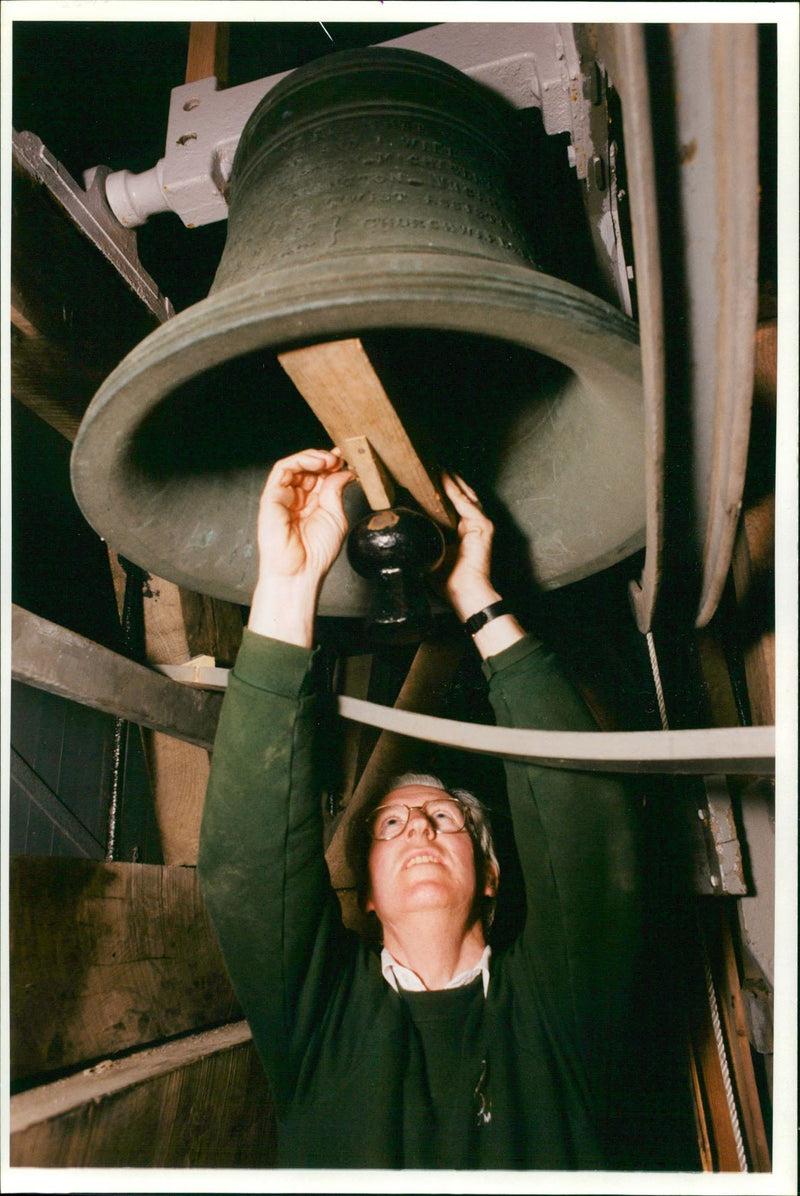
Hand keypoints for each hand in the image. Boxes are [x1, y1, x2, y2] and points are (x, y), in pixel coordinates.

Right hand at [249, 448, 352, 645]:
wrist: (301, 571)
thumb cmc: (317, 552)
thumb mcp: (336, 516)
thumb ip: (336, 491)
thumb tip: (343, 471)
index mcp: (313, 504)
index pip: (321, 476)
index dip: (333, 465)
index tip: (347, 459)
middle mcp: (297, 498)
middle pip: (309, 468)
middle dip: (326, 459)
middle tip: (341, 458)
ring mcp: (284, 496)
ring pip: (295, 465)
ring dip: (314, 457)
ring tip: (330, 460)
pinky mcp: (272, 496)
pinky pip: (282, 470)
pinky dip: (300, 461)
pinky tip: (317, 464)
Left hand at [439, 471, 524, 658]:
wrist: (463, 593)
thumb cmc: (447, 578)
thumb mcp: (429, 549)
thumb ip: (421, 535)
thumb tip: (401, 523)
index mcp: (463, 528)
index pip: (453, 502)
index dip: (441, 487)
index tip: (426, 475)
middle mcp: (474, 523)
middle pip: (461, 493)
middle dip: (447, 478)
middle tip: (431, 464)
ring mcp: (481, 523)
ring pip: (465, 494)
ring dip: (451, 479)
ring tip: (437, 466)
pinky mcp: (483, 526)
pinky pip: (466, 503)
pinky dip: (455, 491)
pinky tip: (445, 479)